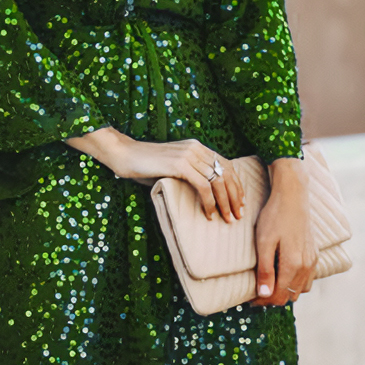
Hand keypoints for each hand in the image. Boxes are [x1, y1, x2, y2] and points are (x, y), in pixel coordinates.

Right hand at [64, 126, 243, 222]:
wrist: (125, 155)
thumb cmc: (145, 165)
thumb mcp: (172, 167)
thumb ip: (189, 173)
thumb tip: (206, 194)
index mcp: (196, 146)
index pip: (225, 164)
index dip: (236, 184)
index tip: (240, 201)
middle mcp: (196, 148)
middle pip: (226, 172)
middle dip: (235, 196)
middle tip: (238, 215)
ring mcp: (188, 155)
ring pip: (217, 181)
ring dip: (225, 202)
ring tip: (227, 218)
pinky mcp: (180, 164)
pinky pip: (203, 186)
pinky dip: (209, 202)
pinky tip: (208, 214)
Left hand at [251, 158, 317, 305]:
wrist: (292, 197)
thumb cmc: (274, 218)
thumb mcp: (264, 243)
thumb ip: (265, 270)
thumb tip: (264, 295)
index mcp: (293, 265)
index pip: (279, 295)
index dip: (263, 301)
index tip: (250, 299)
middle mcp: (307, 266)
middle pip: (290, 295)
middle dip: (273, 298)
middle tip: (256, 293)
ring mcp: (312, 260)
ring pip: (300, 289)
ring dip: (285, 291)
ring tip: (268, 286)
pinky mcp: (314, 254)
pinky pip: (307, 279)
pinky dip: (295, 283)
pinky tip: (283, 275)